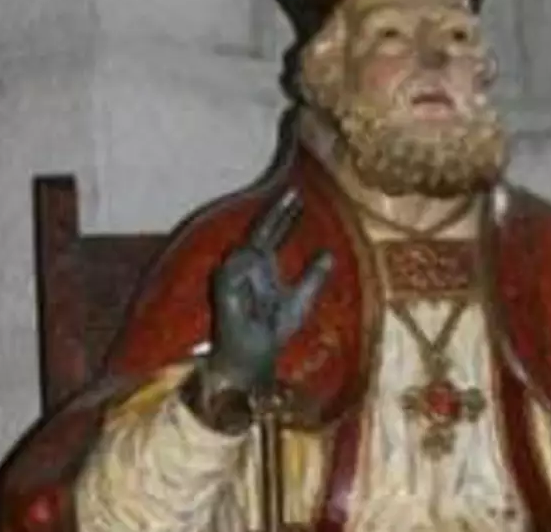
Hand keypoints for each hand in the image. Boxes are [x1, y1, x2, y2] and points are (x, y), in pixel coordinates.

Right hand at [207, 188, 332, 393]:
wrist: (255, 358)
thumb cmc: (273, 331)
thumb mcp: (300, 300)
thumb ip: (312, 277)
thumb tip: (329, 254)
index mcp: (263, 267)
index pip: (274, 234)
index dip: (285, 216)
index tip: (299, 196)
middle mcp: (247, 267)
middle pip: (261, 232)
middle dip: (275, 212)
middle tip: (293, 192)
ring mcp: (233, 278)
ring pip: (246, 249)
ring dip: (263, 236)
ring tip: (283, 222)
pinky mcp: (222, 293)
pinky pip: (231, 272)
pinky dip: (243, 265)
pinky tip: (254, 257)